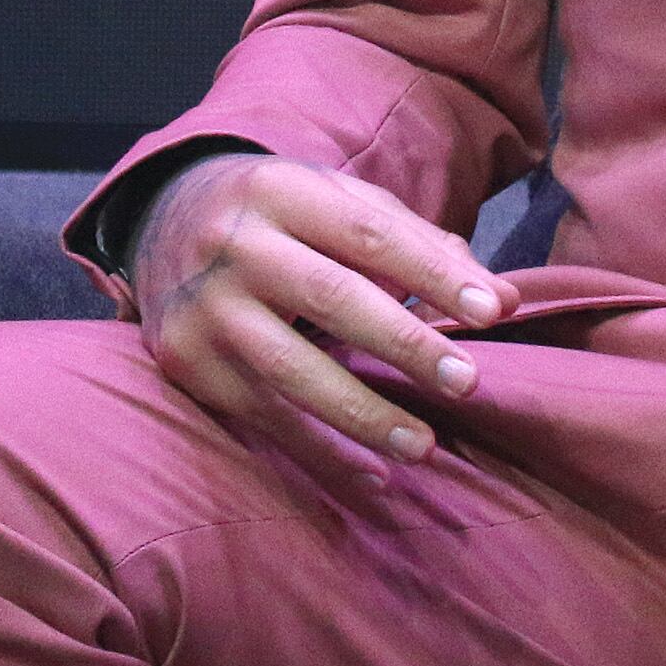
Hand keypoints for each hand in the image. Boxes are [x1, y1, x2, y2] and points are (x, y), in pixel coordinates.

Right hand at [126, 151, 505, 491]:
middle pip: (331, 299)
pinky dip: (319, 453)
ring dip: (363, 416)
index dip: (434, 274)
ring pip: (290, 371)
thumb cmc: (281, 215)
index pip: (370, 234)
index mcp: (282, 191)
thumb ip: (420, 245)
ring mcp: (205, 309)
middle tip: (468, 382)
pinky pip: (261, 417)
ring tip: (424, 447)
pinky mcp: (185, 363)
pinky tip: (371, 474)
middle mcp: (235, 245)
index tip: (493, 311)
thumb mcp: (339, 203)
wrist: (161, 220)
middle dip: (405, 344)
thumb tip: (504, 301)